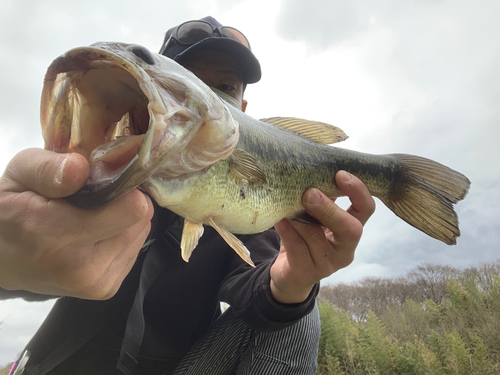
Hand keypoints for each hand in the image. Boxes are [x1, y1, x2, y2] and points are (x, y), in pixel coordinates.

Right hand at [0, 148, 153, 299]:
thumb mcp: (19, 174)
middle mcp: (84, 269)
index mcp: (58, 237)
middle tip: (94, 197)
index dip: (125, 185)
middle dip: (124, 201)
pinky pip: (133, 249)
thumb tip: (80, 168)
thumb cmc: (9, 210)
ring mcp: (97, 284)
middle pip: (142, 219)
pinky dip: (119, 236)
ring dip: (122, 220)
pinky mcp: (106, 289)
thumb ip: (48, 169)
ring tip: (89, 216)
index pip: (134, 208)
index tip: (107, 179)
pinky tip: (93, 234)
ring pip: (141, 233)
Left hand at [271, 170, 374, 303]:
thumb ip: (320, 197)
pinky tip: (279, 220)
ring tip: (285, 202)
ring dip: (299, 217)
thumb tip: (313, 167)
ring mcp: (328, 264)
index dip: (358, 191)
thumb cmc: (304, 237)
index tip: (340, 174)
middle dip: (330, 209)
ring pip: (316, 237)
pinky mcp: (307, 272)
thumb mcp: (315, 216)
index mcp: (351, 230)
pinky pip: (296, 248)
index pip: (366, 209)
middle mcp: (345, 250)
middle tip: (310, 192)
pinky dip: (286, 230)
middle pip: (351, 229)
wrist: (289, 273)